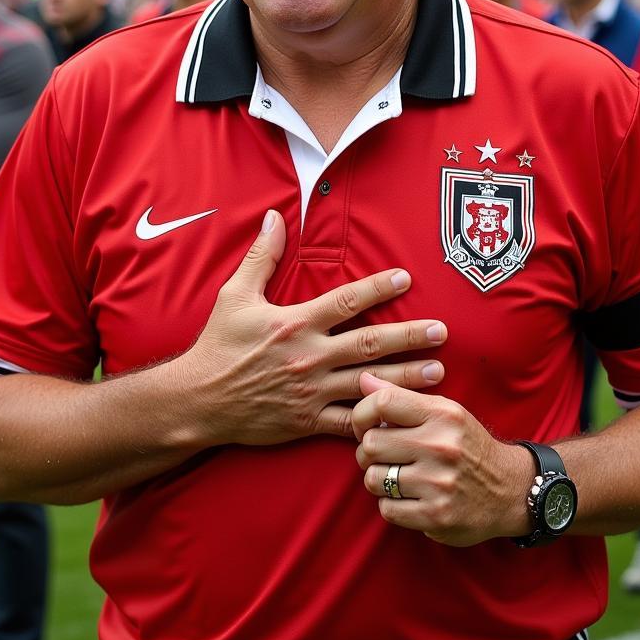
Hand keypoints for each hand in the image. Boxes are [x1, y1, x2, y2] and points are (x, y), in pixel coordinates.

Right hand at [183, 211, 446, 445]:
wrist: (198, 400)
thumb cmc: (217, 344)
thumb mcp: (235, 295)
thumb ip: (261, 257)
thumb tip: (274, 217)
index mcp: (295, 324)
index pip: (345, 301)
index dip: (378, 288)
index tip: (405, 278)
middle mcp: (308, 357)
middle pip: (369, 343)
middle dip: (409, 336)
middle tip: (441, 331)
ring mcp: (311, 392)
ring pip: (368, 382)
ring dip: (406, 377)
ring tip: (439, 372)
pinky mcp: (308, 421)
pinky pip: (348, 422)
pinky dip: (376, 418)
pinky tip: (403, 414)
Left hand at [352, 372, 529, 545]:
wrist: (510, 490)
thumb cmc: (468, 446)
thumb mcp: (444, 412)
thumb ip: (401, 396)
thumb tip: (363, 379)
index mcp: (443, 414)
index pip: (382, 402)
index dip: (362, 414)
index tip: (366, 425)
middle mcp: (441, 446)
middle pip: (371, 444)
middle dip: (369, 451)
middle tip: (383, 455)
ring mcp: (438, 483)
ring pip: (374, 478)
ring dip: (378, 479)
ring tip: (395, 476)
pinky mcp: (436, 516)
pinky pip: (387, 508)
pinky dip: (391, 504)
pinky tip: (408, 497)